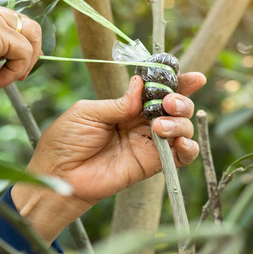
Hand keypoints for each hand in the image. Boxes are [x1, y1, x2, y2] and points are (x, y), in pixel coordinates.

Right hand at [0, 0, 41, 90]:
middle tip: (23, 71)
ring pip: (29, 34)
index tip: (19, 59)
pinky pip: (22, 51)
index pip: (5, 18)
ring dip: (25, 61)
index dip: (17, 39)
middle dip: (30, 48)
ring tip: (10, 79)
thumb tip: (7, 54)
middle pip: (23, 21)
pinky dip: (16, 70)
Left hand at [11, 72, 205, 242]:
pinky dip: (188, 147)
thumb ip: (119, 102)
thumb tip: (141, 84)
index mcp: (126, 106)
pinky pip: (180, 156)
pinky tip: (180, 142)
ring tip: (161, 124)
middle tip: (169, 102)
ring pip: (182, 128)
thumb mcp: (88, 112)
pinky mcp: (151, 164)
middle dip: (181, 100)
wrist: (58, 175)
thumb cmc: (65, 142)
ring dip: (180, 122)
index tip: (194, 77)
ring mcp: (148, 144)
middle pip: (176, 107)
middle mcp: (141, 123)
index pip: (157, 91)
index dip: (177, 82)